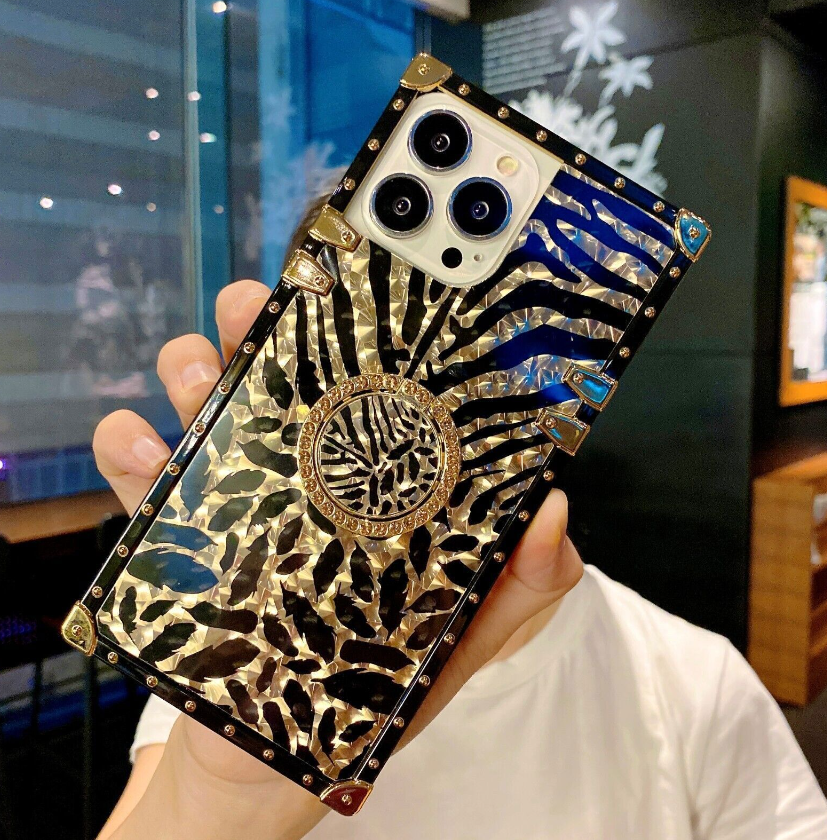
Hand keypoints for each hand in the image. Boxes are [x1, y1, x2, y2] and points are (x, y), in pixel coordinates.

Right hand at [93, 280, 582, 839]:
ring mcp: (233, 495)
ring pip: (204, 405)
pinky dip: (128, 447)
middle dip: (261, 327)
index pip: (367, 386)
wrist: (277, 758)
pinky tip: (140, 444)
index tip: (358, 284)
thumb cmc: (379, 684)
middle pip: (276, 376)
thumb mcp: (463, 633)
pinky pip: (139, 475)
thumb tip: (554, 511)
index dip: (362, 331)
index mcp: (370, 476)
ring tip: (196, 368)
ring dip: (192, 370)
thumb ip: (521, 584)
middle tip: (258, 306)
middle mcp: (301, 469)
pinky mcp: (174, 533)